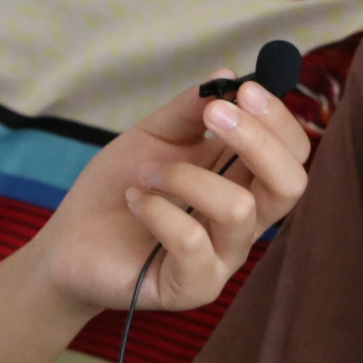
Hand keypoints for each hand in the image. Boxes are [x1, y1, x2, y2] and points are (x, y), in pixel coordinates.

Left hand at [41, 73, 311, 314]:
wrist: (70, 242)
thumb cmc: (119, 188)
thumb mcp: (152, 137)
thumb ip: (189, 111)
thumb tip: (227, 76)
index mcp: (242, 181)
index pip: (292, 153)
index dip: (278, 119)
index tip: (244, 89)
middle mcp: (244, 221)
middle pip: (290, 184)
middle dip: (258, 140)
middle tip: (212, 115)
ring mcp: (222, 258)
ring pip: (239, 209)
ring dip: (185, 177)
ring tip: (146, 174)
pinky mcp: (193, 287)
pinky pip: (194, 243)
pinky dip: (159, 211)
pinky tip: (134, 200)